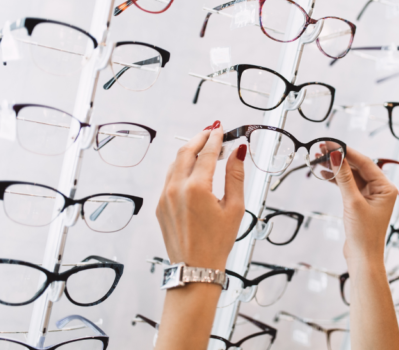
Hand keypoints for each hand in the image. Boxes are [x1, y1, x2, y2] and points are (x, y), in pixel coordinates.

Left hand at [156, 121, 246, 269]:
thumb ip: (235, 176)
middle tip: (212, 131)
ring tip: (203, 147)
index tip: (221, 129)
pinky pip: (169, 178)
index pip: (207, 153)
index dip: (216, 138)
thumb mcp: (234, 208)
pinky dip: (181, 168)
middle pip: (186, 151)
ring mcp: (165, 197)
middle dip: (199, 138)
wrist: (195, 269)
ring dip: (189, 151)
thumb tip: (238, 152)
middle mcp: (176, 189)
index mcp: (196, 188)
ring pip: (175, 163)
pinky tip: (192, 169)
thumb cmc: (217, 242)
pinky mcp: (160, 205)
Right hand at [332, 148, 397, 266]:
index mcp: (386, 187)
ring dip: (336, 168)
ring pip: (351, 176)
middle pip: (358, 167)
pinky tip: (324, 174)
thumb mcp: (353, 202)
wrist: (362, 258)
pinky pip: (348, 186)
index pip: (365, 162)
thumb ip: (344, 177)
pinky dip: (337, 180)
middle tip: (321, 149)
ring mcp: (370, 196)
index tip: (330, 143)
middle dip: (339, 158)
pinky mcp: (360, 203)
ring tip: (318, 160)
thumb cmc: (364, 234)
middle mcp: (380, 189)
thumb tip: (337, 155)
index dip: (347, 151)